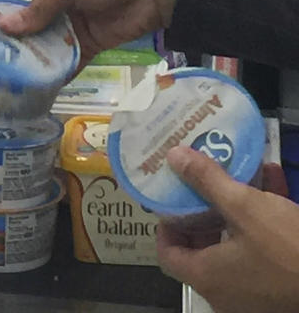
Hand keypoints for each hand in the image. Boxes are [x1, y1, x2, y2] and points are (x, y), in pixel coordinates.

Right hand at [0, 0, 176, 63]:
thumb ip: (39, 6)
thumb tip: (3, 27)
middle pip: (17, 17)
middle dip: (7, 35)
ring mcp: (66, 23)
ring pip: (38, 42)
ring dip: (29, 57)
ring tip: (18, 77)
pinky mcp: (84, 44)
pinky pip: (64, 61)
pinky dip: (54, 74)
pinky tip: (43, 89)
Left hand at [157, 147, 298, 312]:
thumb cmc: (286, 248)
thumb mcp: (245, 206)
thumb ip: (206, 181)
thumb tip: (174, 156)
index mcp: (207, 277)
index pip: (168, 255)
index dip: (166, 225)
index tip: (173, 199)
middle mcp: (224, 293)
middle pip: (199, 251)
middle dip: (201, 212)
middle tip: (202, 185)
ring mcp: (252, 295)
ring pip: (233, 246)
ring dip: (235, 210)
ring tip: (239, 176)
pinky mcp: (276, 288)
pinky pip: (260, 251)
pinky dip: (261, 222)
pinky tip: (274, 181)